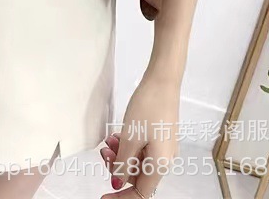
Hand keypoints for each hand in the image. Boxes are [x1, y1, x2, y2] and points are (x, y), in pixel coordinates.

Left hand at [99, 73, 180, 197]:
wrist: (163, 81)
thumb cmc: (148, 107)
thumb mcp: (130, 137)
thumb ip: (122, 163)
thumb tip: (117, 183)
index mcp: (159, 165)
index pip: (140, 193)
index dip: (121, 196)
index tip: (104, 195)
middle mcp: (164, 160)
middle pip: (137, 176)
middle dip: (117, 167)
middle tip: (104, 152)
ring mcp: (163, 147)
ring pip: (138, 161)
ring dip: (121, 154)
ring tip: (109, 140)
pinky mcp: (160, 135)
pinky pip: (142, 149)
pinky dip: (128, 145)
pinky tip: (117, 135)